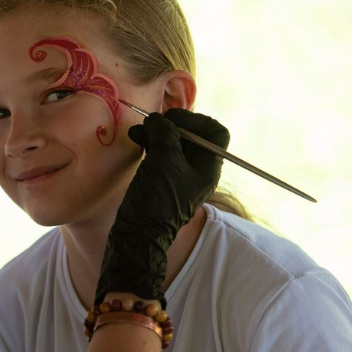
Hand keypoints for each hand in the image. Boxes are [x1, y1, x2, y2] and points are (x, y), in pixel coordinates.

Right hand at [95, 108, 228, 303]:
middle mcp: (198, 170)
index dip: (197, 121)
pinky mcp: (162, 178)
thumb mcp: (163, 159)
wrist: (138, 233)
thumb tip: (158, 119)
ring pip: (173, 142)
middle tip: (154, 123)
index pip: (216, 132)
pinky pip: (160, 152)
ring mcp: (179, 174)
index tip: (174, 121)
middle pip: (193, 134)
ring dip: (157, 132)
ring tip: (139, 130)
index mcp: (209, 167)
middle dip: (172, 124)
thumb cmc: (157, 199)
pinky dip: (149, 142)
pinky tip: (136, 137)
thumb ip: (164, 133)